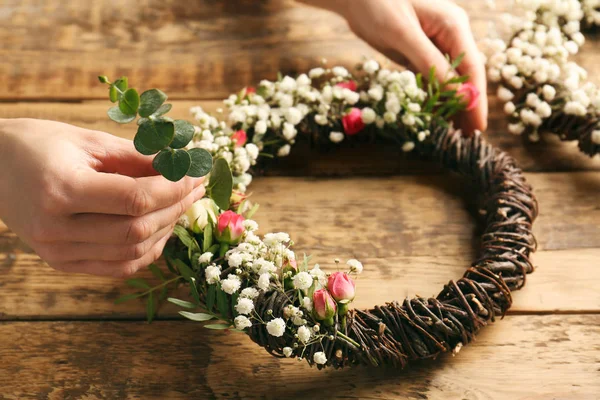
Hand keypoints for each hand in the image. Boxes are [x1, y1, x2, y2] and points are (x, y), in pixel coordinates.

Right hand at [0, 119, 204, 276]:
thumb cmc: (40, 145)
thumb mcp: (88, 141)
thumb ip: (137, 157)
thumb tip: (183, 166)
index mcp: (61, 190)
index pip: (134, 198)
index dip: (173, 188)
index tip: (194, 173)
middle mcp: (56, 228)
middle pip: (137, 230)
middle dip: (176, 208)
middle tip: (196, 188)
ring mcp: (57, 252)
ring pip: (132, 253)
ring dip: (166, 230)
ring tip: (182, 206)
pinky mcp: (62, 264)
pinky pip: (118, 267)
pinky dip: (147, 252)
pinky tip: (161, 229)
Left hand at [300, 0, 487, 133]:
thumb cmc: (378, 4)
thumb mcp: (403, 35)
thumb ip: (429, 63)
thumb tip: (456, 92)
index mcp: (453, 25)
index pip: (472, 68)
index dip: (476, 99)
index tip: (479, 125)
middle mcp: (450, 34)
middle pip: (465, 76)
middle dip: (467, 106)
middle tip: (470, 137)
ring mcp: (435, 43)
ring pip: (450, 79)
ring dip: (452, 104)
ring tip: (456, 133)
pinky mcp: (419, 51)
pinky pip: (432, 77)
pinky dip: (435, 96)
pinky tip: (436, 114)